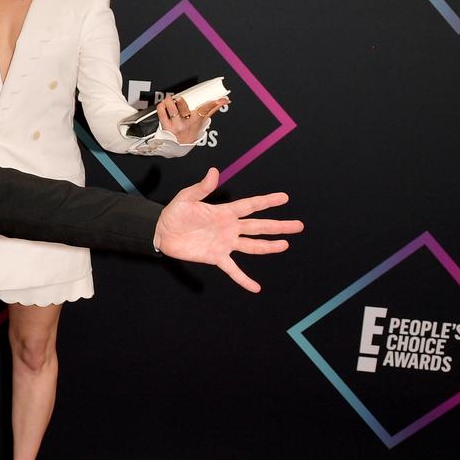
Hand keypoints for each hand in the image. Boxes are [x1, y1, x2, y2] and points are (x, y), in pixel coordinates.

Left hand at [154, 168, 300, 291]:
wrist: (160, 232)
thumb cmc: (174, 213)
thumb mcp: (186, 198)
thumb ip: (202, 187)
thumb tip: (214, 171)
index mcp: (224, 212)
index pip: (250, 205)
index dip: (267, 201)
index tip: (284, 198)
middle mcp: (229, 228)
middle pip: (258, 226)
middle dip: (278, 226)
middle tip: (298, 225)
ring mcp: (225, 243)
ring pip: (252, 245)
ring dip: (269, 246)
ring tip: (286, 245)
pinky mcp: (216, 257)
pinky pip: (233, 270)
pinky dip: (243, 279)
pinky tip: (255, 288)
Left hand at [155, 95, 228, 143]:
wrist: (179, 146)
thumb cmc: (191, 132)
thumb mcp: (203, 122)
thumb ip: (212, 109)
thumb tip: (224, 100)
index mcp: (197, 120)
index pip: (206, 109)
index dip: (212, 102)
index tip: (217, 98)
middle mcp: (186, 123)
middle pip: (184, 106)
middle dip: (181, 100)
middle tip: (180, 98)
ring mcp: (176, 124)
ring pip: (172, 108)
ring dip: (169, 100)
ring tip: (170, 99)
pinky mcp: (166, 126)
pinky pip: (161, 113)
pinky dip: (161, 106)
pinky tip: (163, 104)